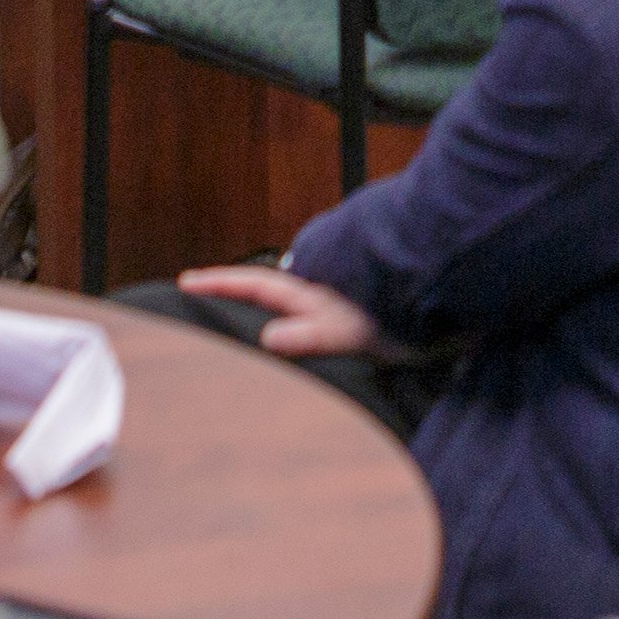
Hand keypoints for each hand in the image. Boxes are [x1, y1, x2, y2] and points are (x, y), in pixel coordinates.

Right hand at [176, 264, 383, 360]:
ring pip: (279, 303)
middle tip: (195, 291)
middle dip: (229, 290)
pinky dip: (277, 322)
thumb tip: (270, 337)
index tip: (186, 282)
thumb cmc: (393, 323)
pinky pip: (297, 318)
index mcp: (309, 293)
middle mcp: (315, 294)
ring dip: (253, 306)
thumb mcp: (349, 330)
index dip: (219, 283)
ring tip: (223, 314)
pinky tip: (273, 337)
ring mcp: (327, 305)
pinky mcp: (340, 320)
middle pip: (261, 288)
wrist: (431, 316)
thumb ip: (310, 334)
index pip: (254, 284)